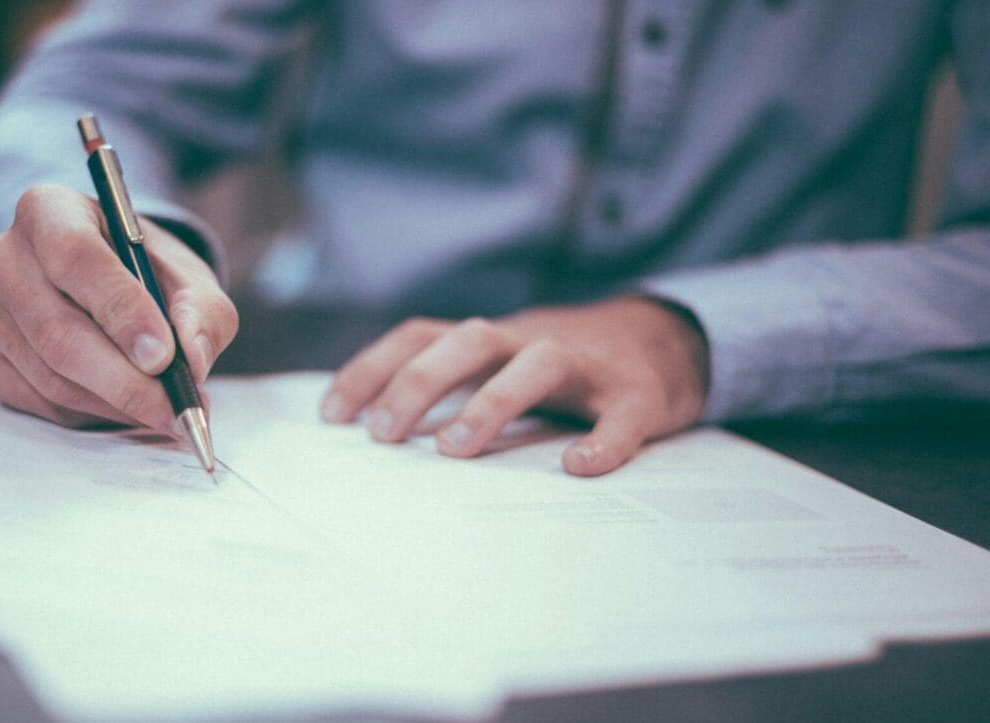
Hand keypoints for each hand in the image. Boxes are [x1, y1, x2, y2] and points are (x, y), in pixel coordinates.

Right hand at [0, 184, 237, 430]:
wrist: (107, 288)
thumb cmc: (147, 275)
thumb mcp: (189, 280)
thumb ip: (201, 313)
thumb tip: (192, 360)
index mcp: (49, 210)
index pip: (75, 257)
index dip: (120, 310)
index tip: (163, 356)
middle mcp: (2, 255)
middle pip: (56, 329)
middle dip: (124, 380)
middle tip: (174, 408)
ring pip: (49, 374)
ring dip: (113, 403)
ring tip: (162, 410)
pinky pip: (35, 400)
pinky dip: (88, 413)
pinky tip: (122, 406)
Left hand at [321, 297, 708, 475]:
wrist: (667, 341)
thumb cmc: (562, 368)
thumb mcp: (500, 364)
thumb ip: (450, 386)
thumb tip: (373, 431)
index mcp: (491, 339)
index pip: (420, 336)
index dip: (373, 368)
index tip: (332, 415)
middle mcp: (531, 341)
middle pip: (469, 340)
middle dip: (420, 382)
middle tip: (382, 435)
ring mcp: (587, 365)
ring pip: (538, 364)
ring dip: (492, 401)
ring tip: (454, 449)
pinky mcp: (639, 394)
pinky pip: (622, 415)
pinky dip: (603, 440)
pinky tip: (579, 467)